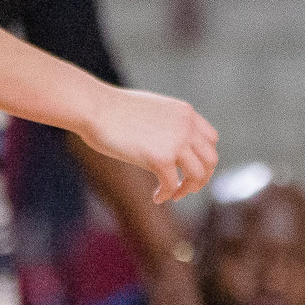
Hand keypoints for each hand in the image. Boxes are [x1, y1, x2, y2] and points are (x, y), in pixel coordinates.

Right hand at [79, 88, 218, 202]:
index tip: (189, 168)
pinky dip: (166, 195)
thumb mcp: (150, 110)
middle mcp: (186, 126)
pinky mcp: (160, 158)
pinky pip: (172, 185)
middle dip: (201, 178)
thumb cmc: (111, 109)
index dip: (203, 158)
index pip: (211, 139)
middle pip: (210, 160)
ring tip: (174, 195)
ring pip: (198, 175)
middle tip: (185, 188)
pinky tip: (156, 197)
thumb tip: (167, 144)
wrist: (93, 107)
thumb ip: (165, 125)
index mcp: (185, 113)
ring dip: (188, 189)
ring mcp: (176, 142)